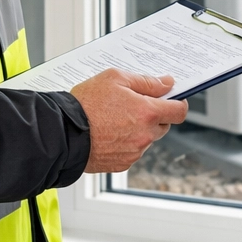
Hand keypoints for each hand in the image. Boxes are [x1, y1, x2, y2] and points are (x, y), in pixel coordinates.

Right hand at [71, 69, 188, 172]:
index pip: (179, 111)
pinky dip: (126, 142)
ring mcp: (135, 151)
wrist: (62, 133)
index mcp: (147, 112)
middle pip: (164, 125)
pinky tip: (109, 133)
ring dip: (139, 129)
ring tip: (115, 119)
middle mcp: (145, 134)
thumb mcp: (115, 78)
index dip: (178, 103)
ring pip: (147, 138)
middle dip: (154, 115)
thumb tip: (166, 84)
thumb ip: (146, 81)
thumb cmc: (85, 105)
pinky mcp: (123, 163)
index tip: (172, 99)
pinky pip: (133, 151)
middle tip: (133, 106)